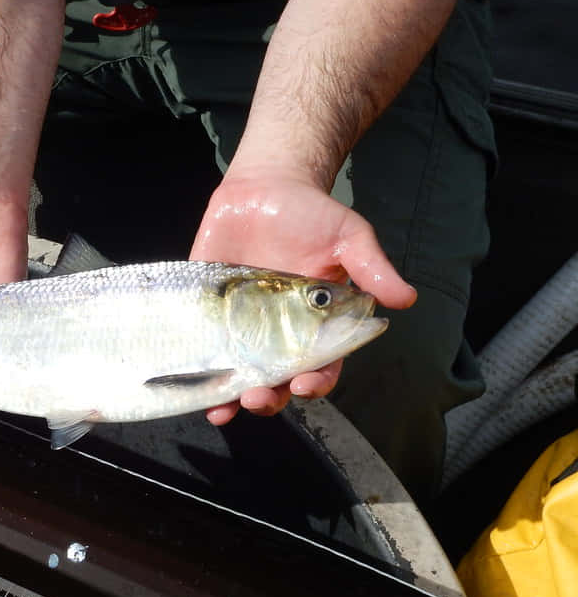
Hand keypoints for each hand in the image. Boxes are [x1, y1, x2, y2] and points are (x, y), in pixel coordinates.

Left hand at [189, 167, 415, 421]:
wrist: (265, 187)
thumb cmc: (312, 214)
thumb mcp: (349, 236)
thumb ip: (372, 267)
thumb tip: (405, 299)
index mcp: (313, 324)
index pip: (318, 365)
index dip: (314, 381)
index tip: (305, 385)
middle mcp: (275, 333)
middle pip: (274, 379)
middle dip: (267, 397)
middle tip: (258, 398)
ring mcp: (238, 324)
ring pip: (235, 373)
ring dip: (229, 397)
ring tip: (223, 410)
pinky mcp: (206, 309)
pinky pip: (200, 345)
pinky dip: (195, 370)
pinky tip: (191, 386)